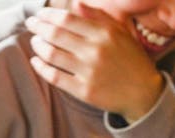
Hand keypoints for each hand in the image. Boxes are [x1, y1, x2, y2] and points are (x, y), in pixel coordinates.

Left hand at [25, 5, 164, 120]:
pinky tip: (35, 61)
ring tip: (34, 41)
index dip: (49, 15)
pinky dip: (40, 67)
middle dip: (38, 27)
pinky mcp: (83, 91)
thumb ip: (98, 17)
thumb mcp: (120, 33)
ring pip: (52, 55)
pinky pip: (54, 77)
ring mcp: (88, 71)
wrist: (143, 92)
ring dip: (38, 45)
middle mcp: (95, 50)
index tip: (40, 13)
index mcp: (105, 33)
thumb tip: (76, 4)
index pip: (68, 19)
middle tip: (30, 23)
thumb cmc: (130, 59)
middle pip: (56, 35)